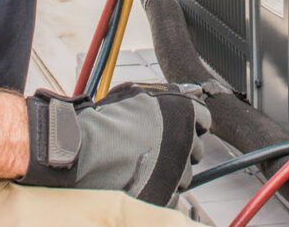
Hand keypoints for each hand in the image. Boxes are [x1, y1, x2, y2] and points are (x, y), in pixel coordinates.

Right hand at [20, 83, 209, 204]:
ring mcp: (178, 171)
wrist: (83, 151)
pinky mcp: (166, 197)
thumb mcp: (137, 95)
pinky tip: (144, 182)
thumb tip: (182, 91)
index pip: (205, 119)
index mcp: (185, 112)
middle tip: (158, 147)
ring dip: (172, 171)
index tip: (181, 128)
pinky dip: (163, 192)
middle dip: (182, 148)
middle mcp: (187, 141)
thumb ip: (164, 95)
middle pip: (196, 149)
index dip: (191, 123)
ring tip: (146, 165)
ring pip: (186, 175)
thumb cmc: (105, 121)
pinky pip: (174, 197)